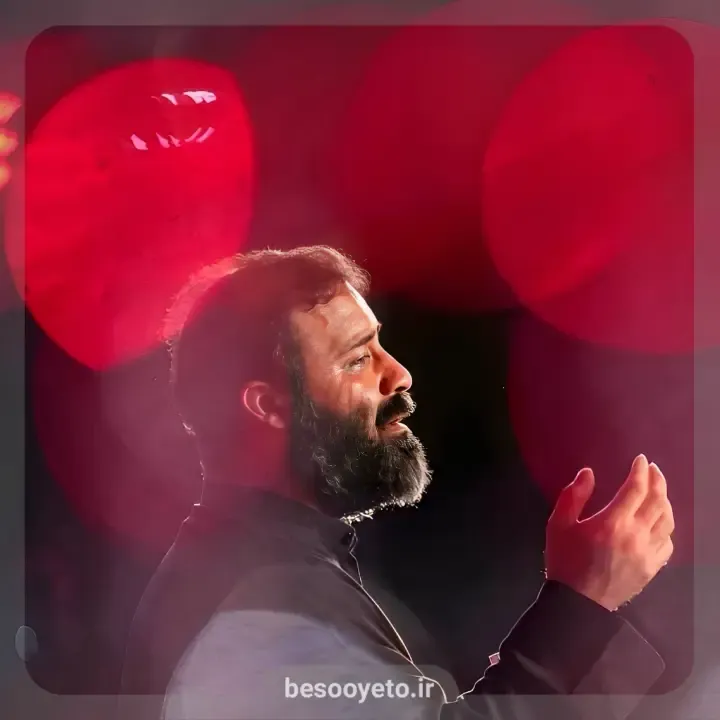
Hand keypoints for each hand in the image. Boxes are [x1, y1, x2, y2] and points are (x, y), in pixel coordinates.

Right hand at [544, 454, 674, 610]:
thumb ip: (573, 496)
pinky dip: (666, 527)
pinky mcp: (651, 568)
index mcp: (613, 522)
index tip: (640, 459)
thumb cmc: (565, 561)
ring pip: (667, 521)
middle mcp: (635, 535)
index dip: (640, 471)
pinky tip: (659, 522)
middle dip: (657, 481)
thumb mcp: (559, 524)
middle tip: (653, 469)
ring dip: (665, 501)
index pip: (636, 489)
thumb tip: (588, 473)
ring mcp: (647, 553)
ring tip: (658, 491)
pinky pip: (667, 542)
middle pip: (657, 501)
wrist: (577, 602)